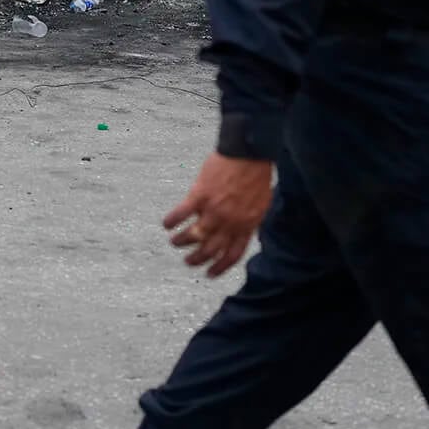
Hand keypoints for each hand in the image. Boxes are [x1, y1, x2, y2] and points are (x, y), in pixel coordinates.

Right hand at [163, 152, 274, 277]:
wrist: (248, 154)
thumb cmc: (256, 175)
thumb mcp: (262, 205)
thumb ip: (250, 222)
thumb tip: (245, 233)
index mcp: (246, 226)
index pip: (232, 255)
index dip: (219, 267)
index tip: (209, 274)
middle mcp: (229, 222)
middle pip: (210, 249)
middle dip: (197, 260)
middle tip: (188, 262)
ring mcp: (214, 210)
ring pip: (194, 235)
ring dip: (182, 242)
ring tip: (174, 243)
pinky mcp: (199, 195)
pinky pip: (181, 213)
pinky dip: (172, 221)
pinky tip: (166, 224)